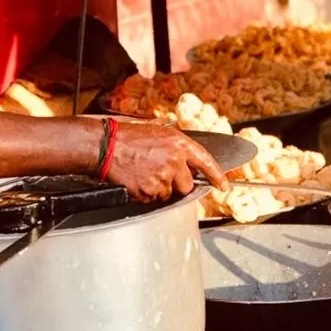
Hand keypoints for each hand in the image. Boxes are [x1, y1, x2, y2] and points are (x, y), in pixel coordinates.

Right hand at [104, 120, 227, 202]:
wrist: (108, 146)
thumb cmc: (129, 137)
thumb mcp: (158, 131)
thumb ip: (175, 146)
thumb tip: (185, 158)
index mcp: (179, 144)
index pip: (205, 161)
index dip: (217, 175)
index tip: (223, 186)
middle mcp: (174, 160)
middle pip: (187, 185)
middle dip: (176, 183)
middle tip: (160, 173)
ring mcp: (162, 177)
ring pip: (169, 193)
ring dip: (159, 188)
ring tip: (144, 173)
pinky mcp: (149, 191)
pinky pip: (153, 199)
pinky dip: (146, 194)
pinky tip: (138, 180)